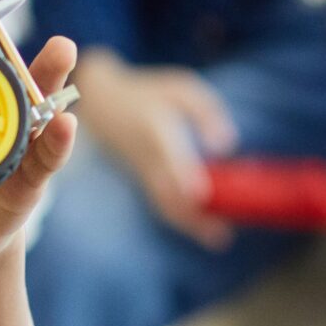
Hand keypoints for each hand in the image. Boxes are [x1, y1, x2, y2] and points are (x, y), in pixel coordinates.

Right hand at [71, 48, 238, 247]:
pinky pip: (161, 203)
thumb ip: (206, 112)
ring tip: (218, 237)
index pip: (165, 155)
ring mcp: (141, 170)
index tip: (199, 193)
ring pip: (163, 203)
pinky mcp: (142, 179)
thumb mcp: (180, 88)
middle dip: (191, 214)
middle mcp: (145, 155)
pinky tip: (205, 228)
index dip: (181, 175)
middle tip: (220, 234)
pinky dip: (182, 218)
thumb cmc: (148, 91)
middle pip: (165, 191)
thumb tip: (226, 145)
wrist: (99, 101)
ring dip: (189, 224)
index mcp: (152, 127)